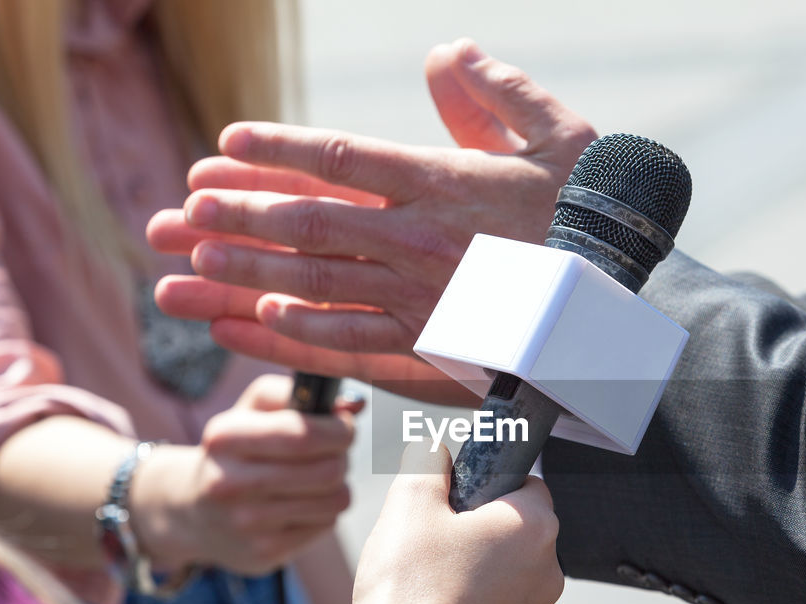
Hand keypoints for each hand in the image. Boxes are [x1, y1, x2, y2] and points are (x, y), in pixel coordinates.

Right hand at [130, 374, 358, 575]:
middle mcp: (230, 484)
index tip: (343, 426)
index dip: (340, 429)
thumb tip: (354, 404)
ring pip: (336, 499)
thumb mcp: (252, 409)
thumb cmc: (236, 450)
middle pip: (328, 470)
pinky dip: (324, 510)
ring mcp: (247, 524)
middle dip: (342, 456)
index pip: (305, 434)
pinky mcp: (264, 553)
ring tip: (315, 477)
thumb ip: (299, 393)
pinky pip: (327, 524)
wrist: (192, 511)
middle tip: (333, 452)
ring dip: (337, 484)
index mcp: (225, 438)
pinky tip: (301, 504)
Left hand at [147, 39, 595, 401]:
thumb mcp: (562, 135)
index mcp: (444, 182)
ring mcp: (421, 297)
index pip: (341, 159)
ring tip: (187, 266)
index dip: (277, 150)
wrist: (629, 306)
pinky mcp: (431, 346)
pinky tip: (257, 320)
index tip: (225, 144)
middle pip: (308, 222)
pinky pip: (354, 339)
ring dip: (245, 273)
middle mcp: (420, 239)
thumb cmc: (595, 218)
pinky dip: (301, 330)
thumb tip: (444, 55)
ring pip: (317, 282)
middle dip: (236, 214)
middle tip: (176, 211)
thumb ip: (499, 93)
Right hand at [345, 443, 563, 603]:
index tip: (455, 498)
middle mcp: (548, 571)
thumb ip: (427, 463)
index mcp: (534, 526)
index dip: (488, 484)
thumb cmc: (410, 587)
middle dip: (480, 528)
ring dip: (476, 568)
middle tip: (433, 538)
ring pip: (507, 572)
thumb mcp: (408, 504)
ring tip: (428, 578)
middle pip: (517, 530)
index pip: (528, 483)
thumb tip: (434, 451)